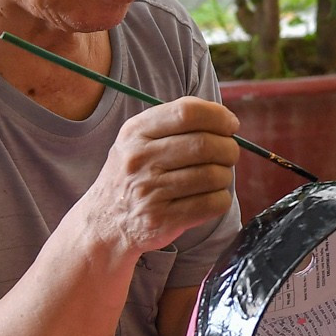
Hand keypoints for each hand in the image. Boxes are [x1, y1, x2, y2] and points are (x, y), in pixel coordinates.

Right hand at [79, 97, 239, 256]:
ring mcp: (149, 192)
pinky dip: (221, 199)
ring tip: (216, 177)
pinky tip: (210, 197)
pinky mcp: (162, 220)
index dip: (219, 116)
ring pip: (214, 175)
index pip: (187, 112)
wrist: (105, 224)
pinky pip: (213, 203)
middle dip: (229, 148)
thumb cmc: (133, 176)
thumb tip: (225, 120)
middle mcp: (139, 159)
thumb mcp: (138, 141)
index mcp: (135, 132)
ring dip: (225, 176)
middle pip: (206, 144)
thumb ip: (175, 123)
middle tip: (228, 154)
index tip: (230, 125)